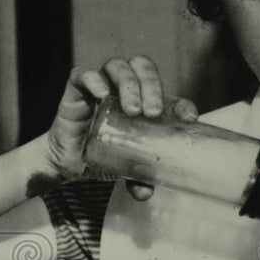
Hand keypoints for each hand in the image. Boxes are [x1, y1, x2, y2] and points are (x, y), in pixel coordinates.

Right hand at [45, 55, 197, 198]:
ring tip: (132, 110)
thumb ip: (137, 178)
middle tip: (152, 113)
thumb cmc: (104, 156)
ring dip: (129, 84)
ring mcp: (102, 86)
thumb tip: (146, 192)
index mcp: (146, 105)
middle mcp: (126, 90)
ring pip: (118, 67)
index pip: (170, 97)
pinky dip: (94, 80)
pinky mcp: (77, 89)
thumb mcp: (126, 169)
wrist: (70, 162)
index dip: (182, 105)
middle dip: (152, 87)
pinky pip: (84, 75)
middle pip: (144, 69)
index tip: (189, 119)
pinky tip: (103, 94)